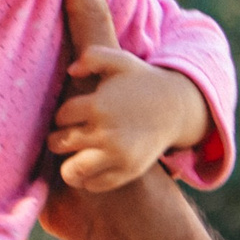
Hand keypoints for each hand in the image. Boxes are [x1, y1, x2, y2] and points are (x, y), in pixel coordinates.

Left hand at [46, 0, 212, 193]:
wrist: (178, 114)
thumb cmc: (143, 83)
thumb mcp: (121, 61)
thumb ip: (94, 56)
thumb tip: (74, 68)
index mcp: (100, 105)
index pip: (62, 116)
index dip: (66, 114)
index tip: (77, 112)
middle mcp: (105, 133)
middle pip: (60, 142)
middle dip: (66, 138)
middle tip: (81, 131)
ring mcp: (115, 159)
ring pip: (70, 168)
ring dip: (73, 161)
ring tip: (87, 150)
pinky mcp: (123, 177)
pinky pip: (88, 184)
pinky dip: (89, 179)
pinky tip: (100, 165)